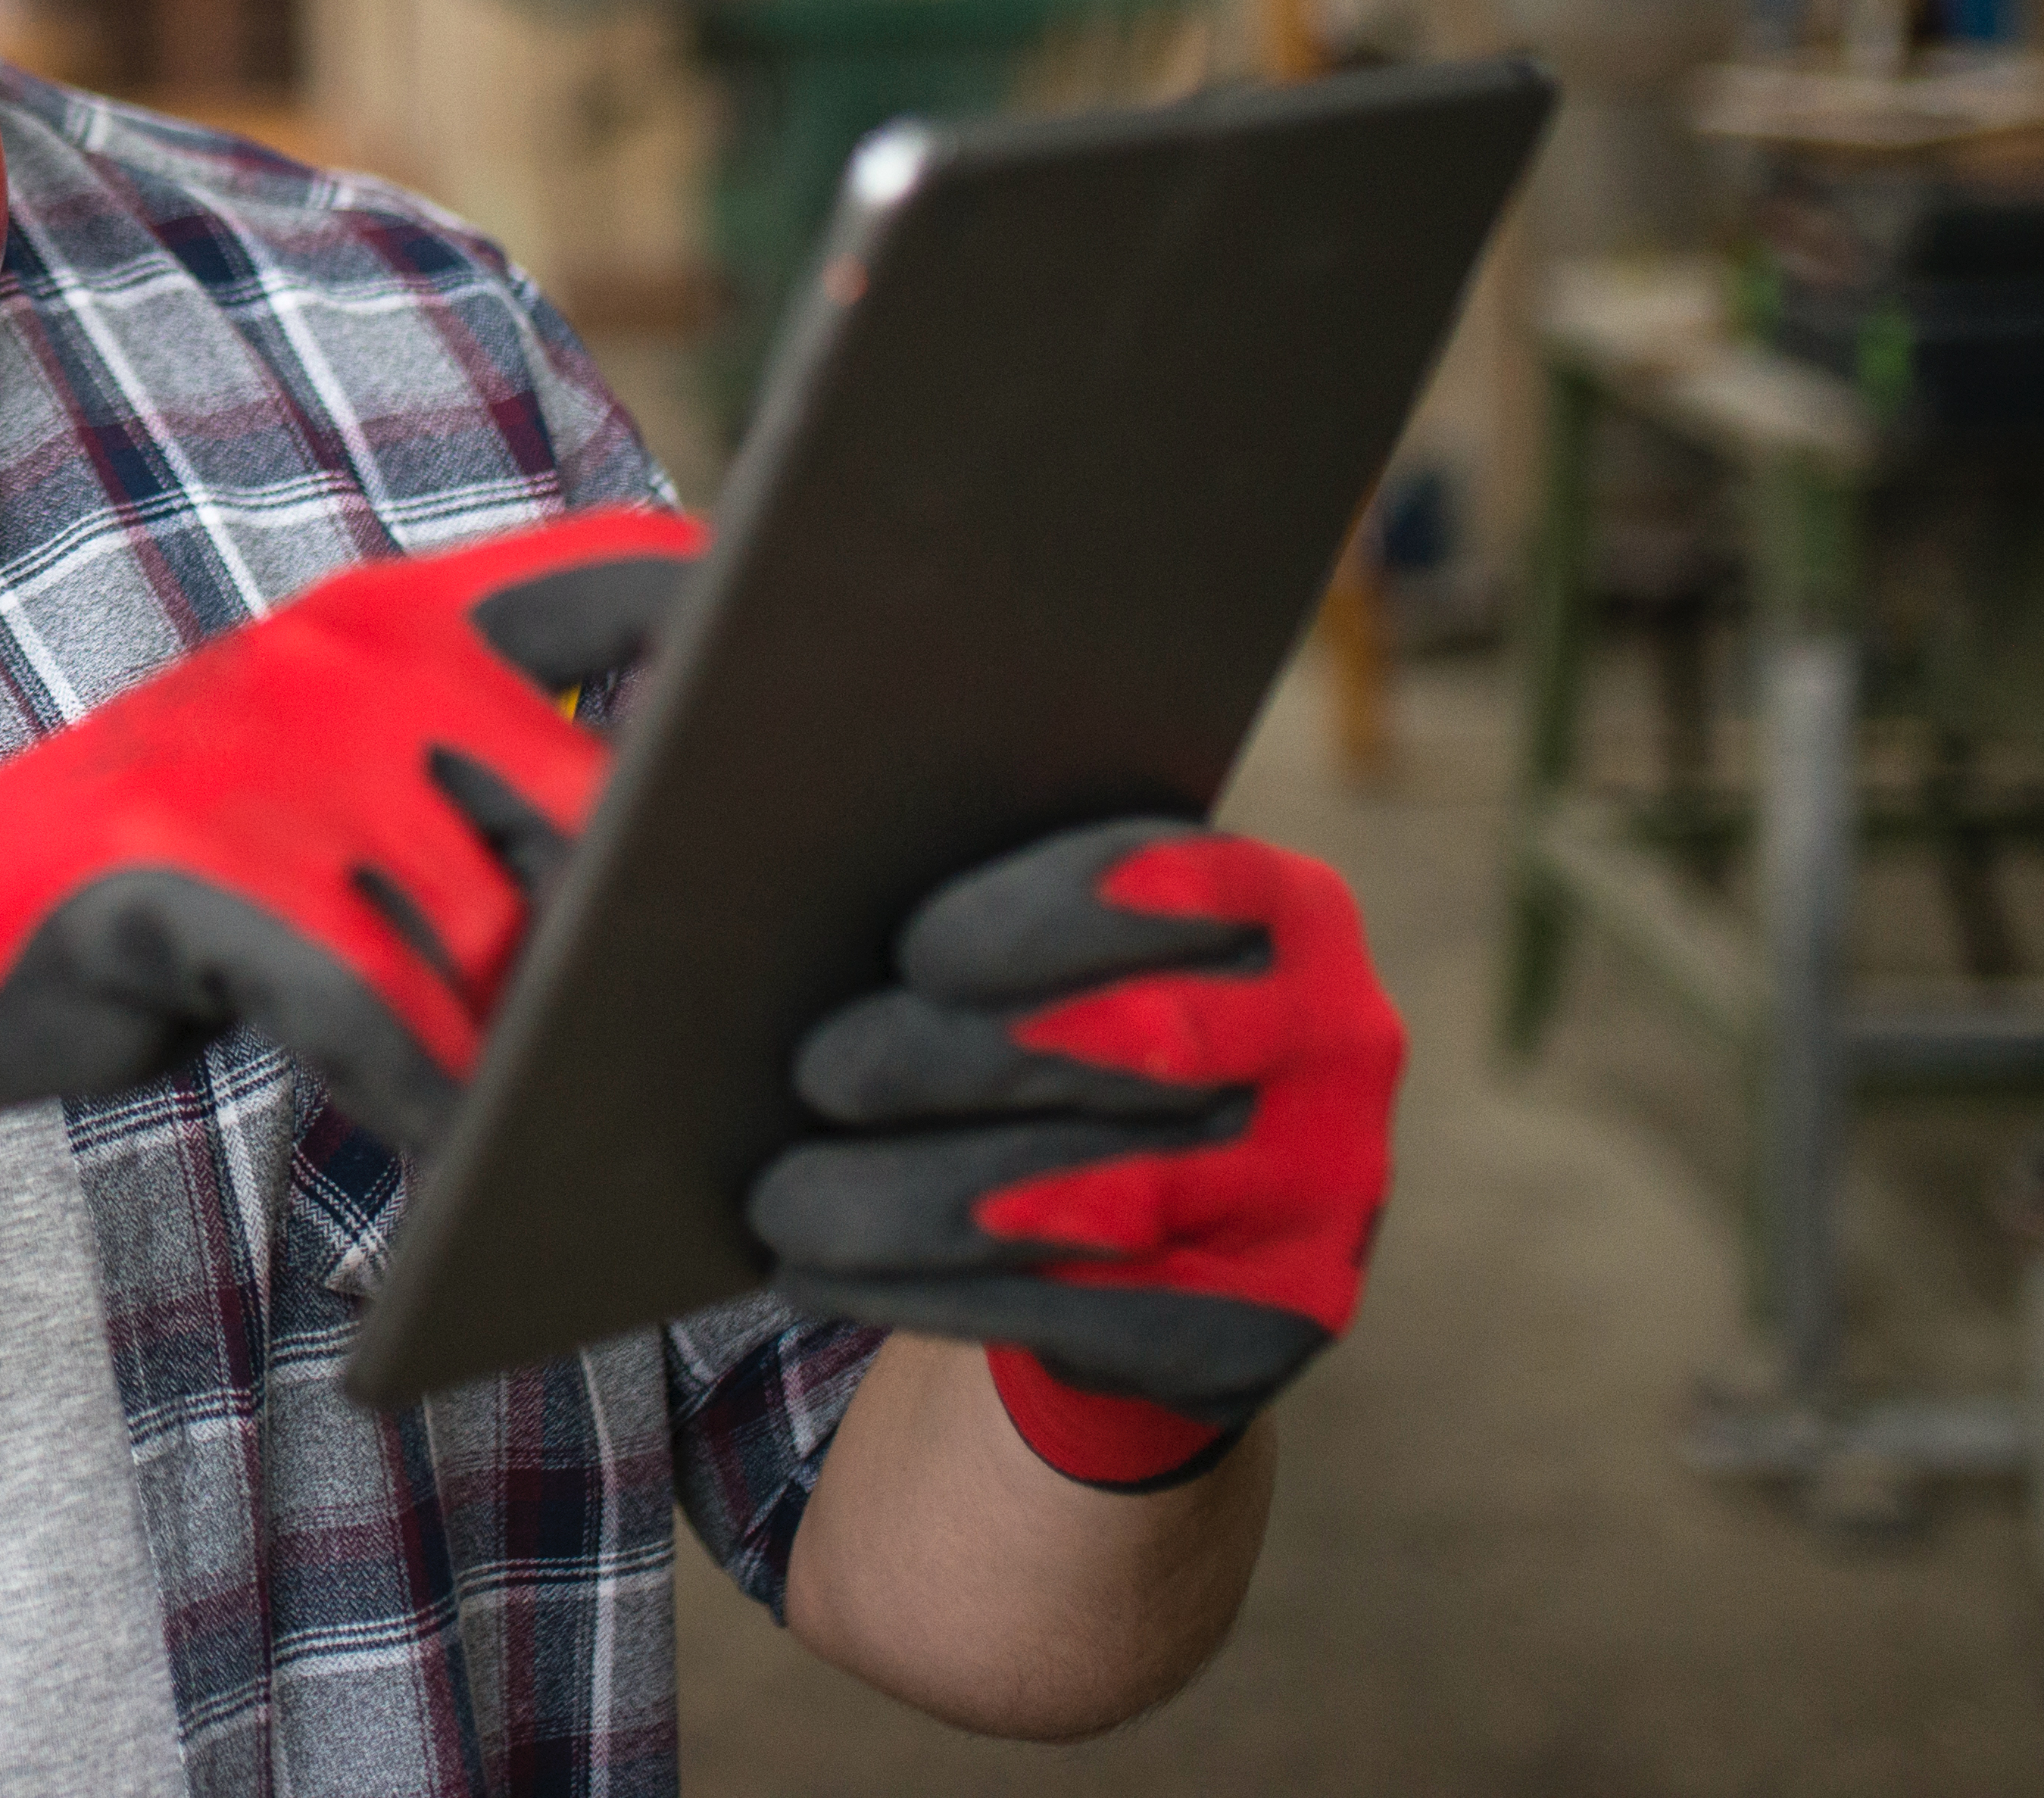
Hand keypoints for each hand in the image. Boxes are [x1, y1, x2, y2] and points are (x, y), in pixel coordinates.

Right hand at [0, 507, 696, 1243]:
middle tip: (688, 1033)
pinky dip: (422, 1097)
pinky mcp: (182, 873)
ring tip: (556, 1122)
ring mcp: (256, 759)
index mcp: (395, 616)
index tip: (840, 723)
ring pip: (485, 929)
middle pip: (587, 802)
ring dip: (528, 1046)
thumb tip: (711, 836)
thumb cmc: (196, 871)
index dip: (741, 632)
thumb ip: (495, 766)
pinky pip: (362, 1005)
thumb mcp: (342, 770)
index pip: (617, 578)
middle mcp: (340, 662)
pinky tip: (454, 1160)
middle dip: (637, 938)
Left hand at [748, 818, 1402, 1490]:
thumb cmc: (1049, 1019)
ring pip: (1095, 1203)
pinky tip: (822, 1277)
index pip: (1165, 880)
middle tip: (807, 1071)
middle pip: (1127, 1049)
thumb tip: (703, 711)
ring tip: (777, 1199)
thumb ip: (928, 835)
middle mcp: (1340, 1045)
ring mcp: (1325, 1199)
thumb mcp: (1030, 924)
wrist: (1167, 1228)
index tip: (909, 946)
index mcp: (1285, 907)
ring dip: (916, 1203)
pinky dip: (939, 1299)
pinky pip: (1090, 1318)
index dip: (1032, 916)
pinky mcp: (1273, 1333)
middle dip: (948, 1061)